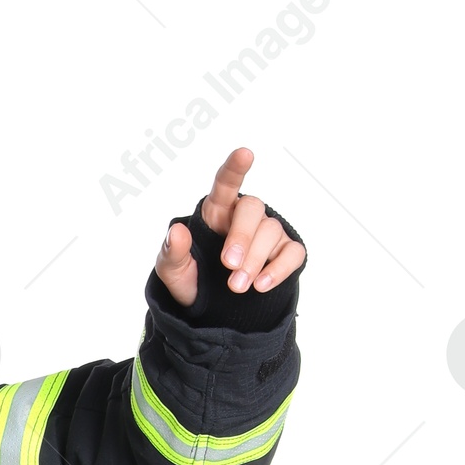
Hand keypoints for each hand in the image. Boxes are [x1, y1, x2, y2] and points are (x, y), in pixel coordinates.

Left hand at [153, 146, 305, 306]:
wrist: (212, 311)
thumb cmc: (194, 281)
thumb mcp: (173, 272)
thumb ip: (172, 253)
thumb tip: (176, 232)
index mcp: (216, 212)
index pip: (225, 184)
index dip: (235, 169)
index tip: (245, 154)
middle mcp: (244, 217)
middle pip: (253, 208)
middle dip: (242, 235)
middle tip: (229, 265)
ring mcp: (267, 234)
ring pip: (271, 232)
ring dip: (254, 261)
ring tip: (236, 287)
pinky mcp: (285, 254)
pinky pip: (292, 253)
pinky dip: (278, 269)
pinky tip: (261, 285)